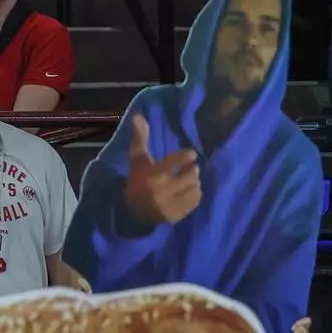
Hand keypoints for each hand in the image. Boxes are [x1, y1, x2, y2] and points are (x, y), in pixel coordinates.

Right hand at [124, 113, 200, 228]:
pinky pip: (196, 200)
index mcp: (151, 177)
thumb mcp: (138, 160)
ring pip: (195, 187)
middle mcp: (161, 192)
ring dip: (194, 182)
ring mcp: (169, 206)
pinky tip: (188, 191)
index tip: (191, 153)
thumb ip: (140, 138)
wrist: (133, 212)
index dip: (185, 156)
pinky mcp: (177, 216)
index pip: (174, 162)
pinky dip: (195, 193)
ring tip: (189, 180)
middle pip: (190, 175)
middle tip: (191, 168)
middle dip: (192, 169)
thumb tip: (138, 115)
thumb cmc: (138, 180)